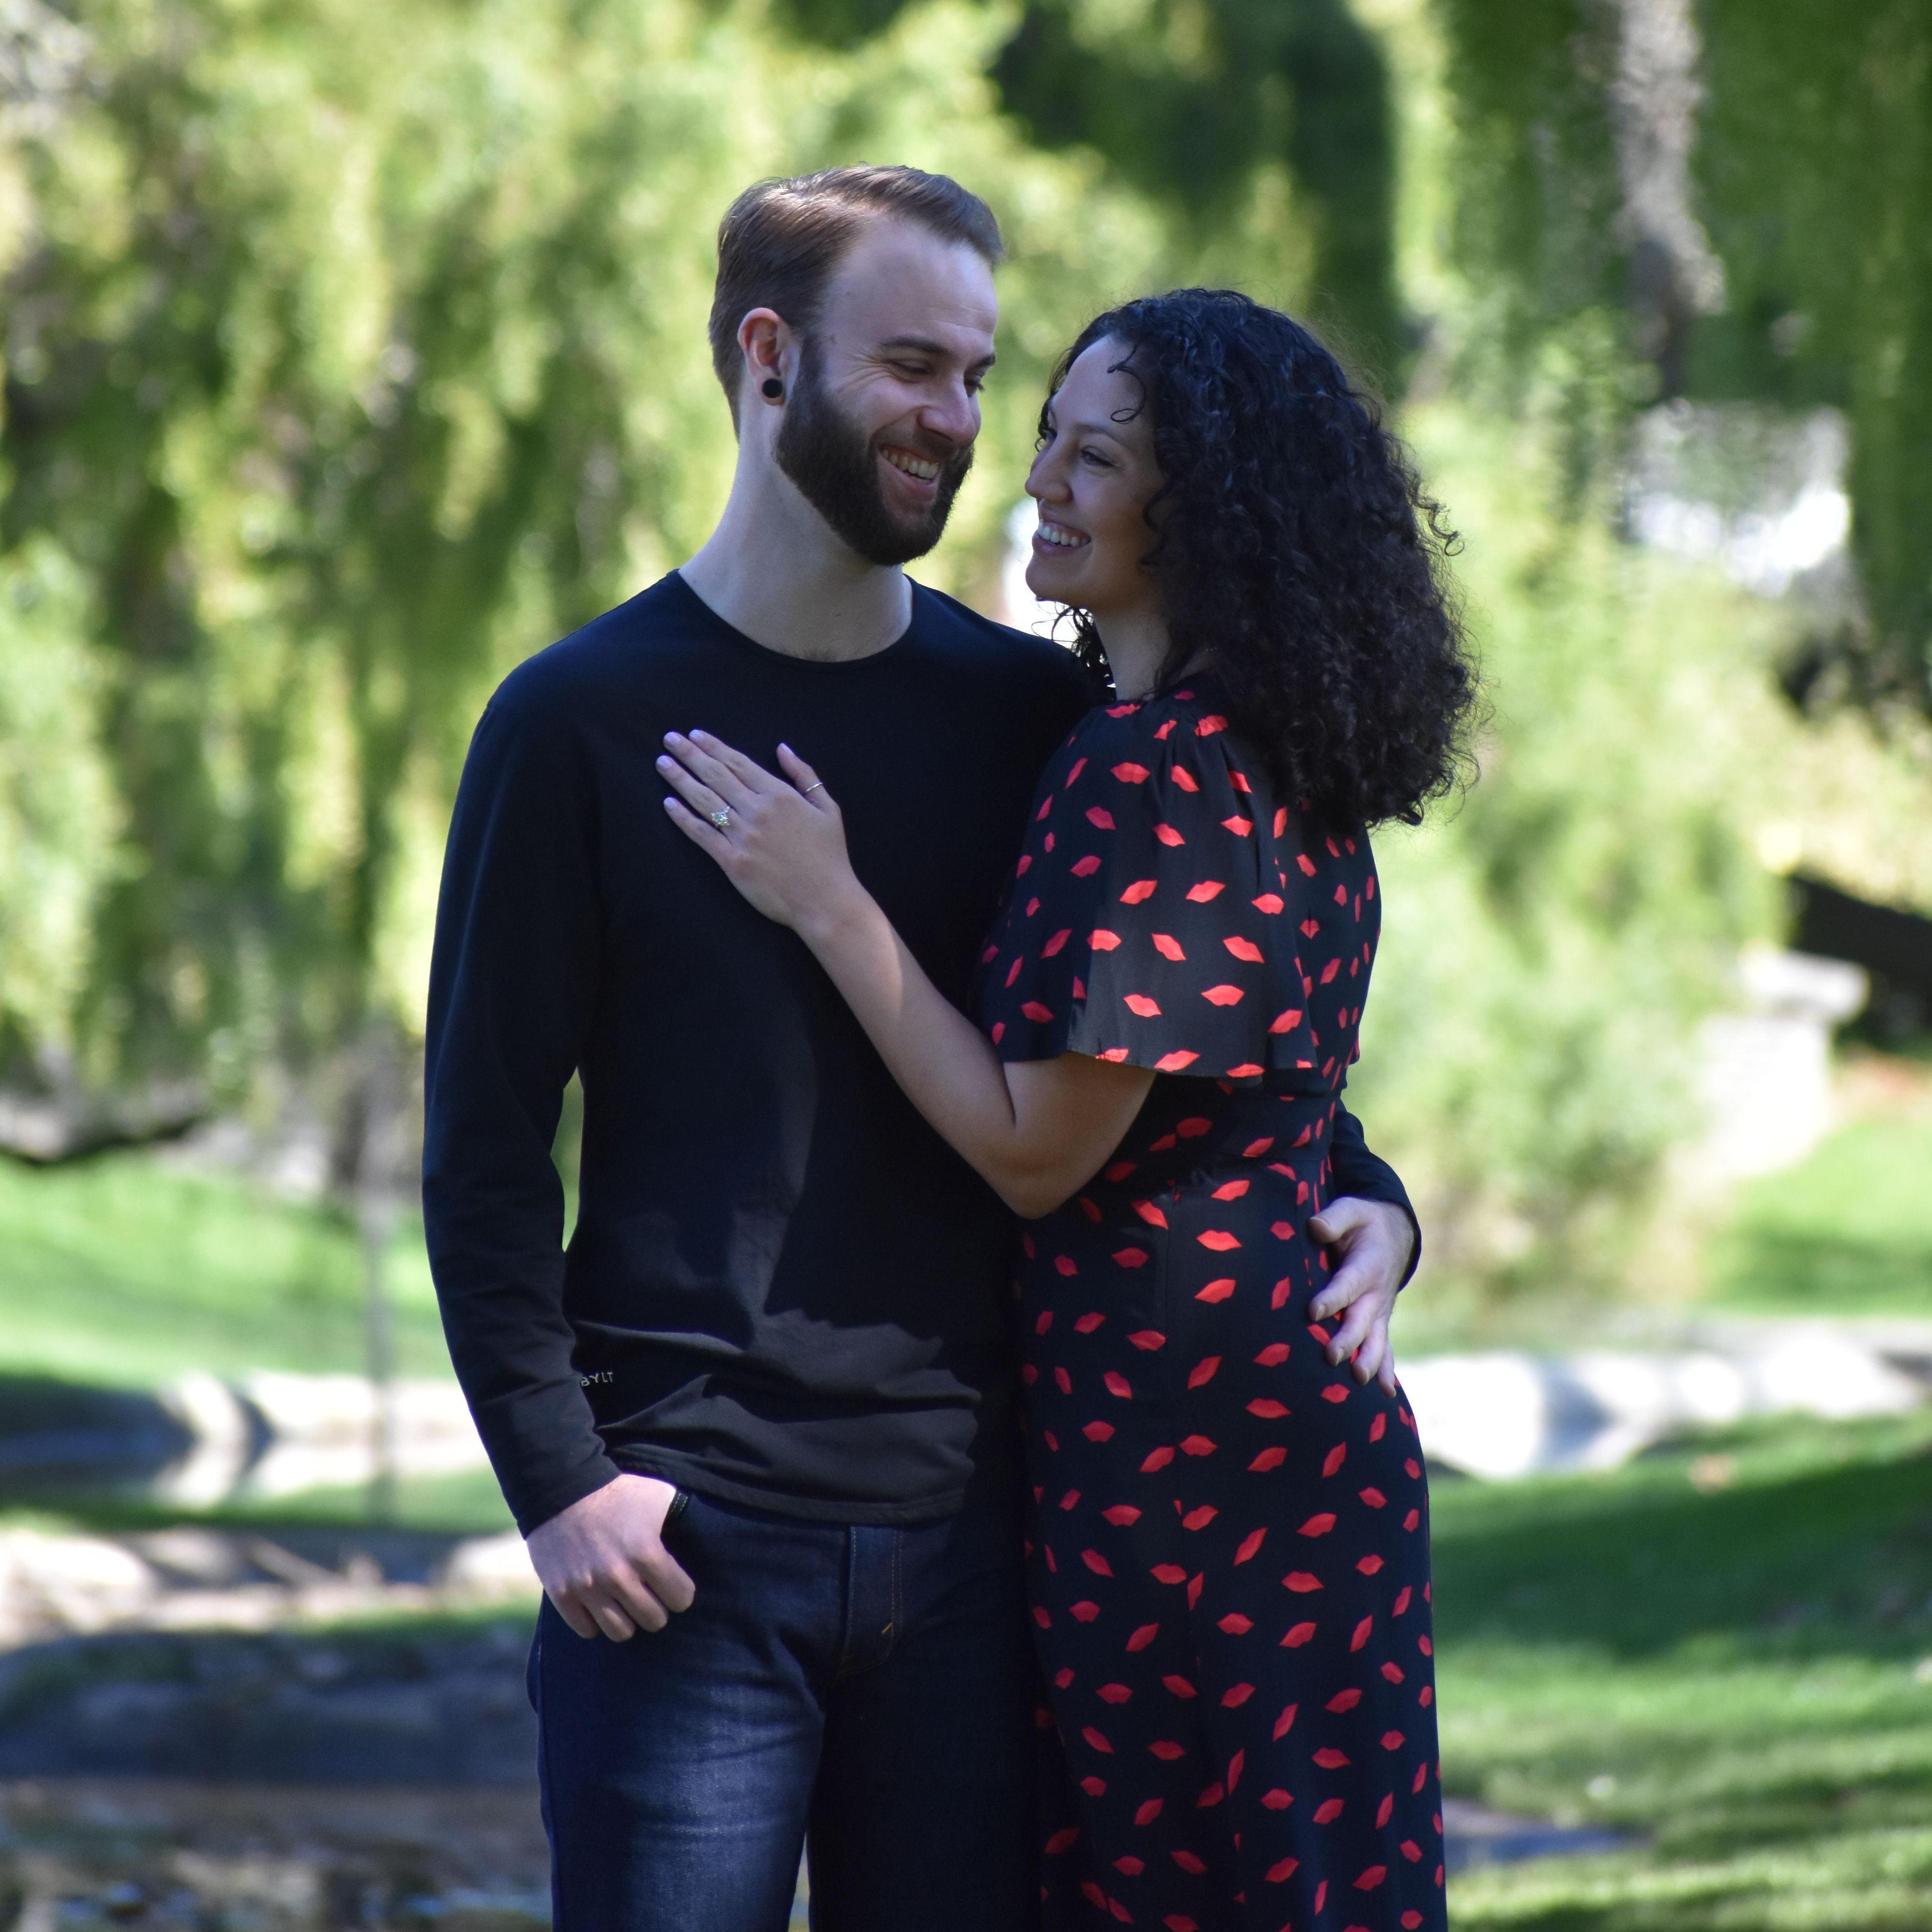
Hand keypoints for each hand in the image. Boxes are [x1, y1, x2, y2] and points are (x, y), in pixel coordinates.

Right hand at [525, 1472, 695, 1640]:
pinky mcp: (562, 1595)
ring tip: (625, 1602)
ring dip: (627, 1619)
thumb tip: (701, 1535)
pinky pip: (587, 1630)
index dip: (680, 1591)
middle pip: (654, 1620)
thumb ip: (680, 1519)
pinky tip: (600, 1603)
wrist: (563, 1489)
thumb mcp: (658, 1496)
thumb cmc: (618, 1493)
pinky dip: (595, 1621)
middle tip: (649, 1593)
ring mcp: (588, 1588)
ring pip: (621, 1632)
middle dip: (656, 1607)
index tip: (672, 1584)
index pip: (681, 1599)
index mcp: (647, 1553)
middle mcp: (618, 1576)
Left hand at [658, 732, 862, 937]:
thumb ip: (804, 775)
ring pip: (704, 801)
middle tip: (670, 739)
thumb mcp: (828, 808)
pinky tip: (669, 804)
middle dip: (690, 754)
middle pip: (716, 776)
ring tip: (663, 763)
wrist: (825, 900)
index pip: (739, 763)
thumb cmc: (829, 855)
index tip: (695, 735)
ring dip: (681, 779)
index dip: (714, 747)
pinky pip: (702, 835)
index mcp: (779, 795)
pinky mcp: (731, 862)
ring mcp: (742, 836)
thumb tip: (782, 748)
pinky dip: (683, 818)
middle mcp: (756, 811)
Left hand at [1306, 1197, 1414, 1394]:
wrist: (1394, 1235)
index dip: (1331, 1298)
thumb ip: (1334, 1219)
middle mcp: (1376, 1293)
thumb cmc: (1363, 1222)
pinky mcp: (1379, 1322)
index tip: (1312, 1312)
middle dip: (1348, 1339)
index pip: (1347, 1284)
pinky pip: (1385, 1348)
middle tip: (1332, 1356)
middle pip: (1361, 1319)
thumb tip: (1314, 1226)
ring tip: (1358, 1379)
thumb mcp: (1351, 1210)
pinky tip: (1386, 1395)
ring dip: (1369, 1360)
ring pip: (1376, 1339)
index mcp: (1367, 1265)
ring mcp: (1380, 1311)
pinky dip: (1386, 1370)